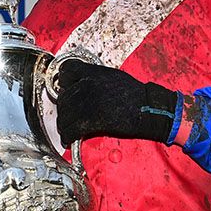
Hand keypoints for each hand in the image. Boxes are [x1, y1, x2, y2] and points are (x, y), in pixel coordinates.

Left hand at [56, 59, 177, 146]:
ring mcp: (88, 103)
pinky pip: (70, 129)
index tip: (66, 89)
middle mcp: (87, 85)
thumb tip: (79, 83)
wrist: (148, 108)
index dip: (64, 82)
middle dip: (64, 108)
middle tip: (68, 114)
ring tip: (68, 128)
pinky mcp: (91, 121)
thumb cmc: (134, 93)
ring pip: (64, 115)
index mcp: (92, 72)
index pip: (65, 71)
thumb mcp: (112, 76)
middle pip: (63, 97)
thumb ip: (93, 77)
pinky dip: (68, 136)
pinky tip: (69, 138)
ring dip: (64, 124)